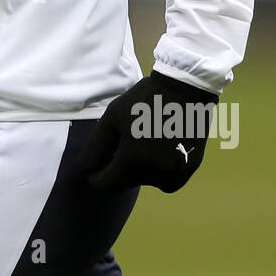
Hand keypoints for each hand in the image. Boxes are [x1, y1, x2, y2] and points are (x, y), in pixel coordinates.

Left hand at [77, 70, 217, 193]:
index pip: (104, 186)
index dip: (96, 175)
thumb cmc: (144, 100)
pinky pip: (166, 180)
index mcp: (133, 161)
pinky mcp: (190, 170)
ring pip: (146, 181)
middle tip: (127, 139)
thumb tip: (86, 169)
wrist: (186, 88)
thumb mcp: (112, 117)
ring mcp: (176, 173)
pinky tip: (162, 146)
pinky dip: (160, 169)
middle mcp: (156, 174)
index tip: (101, 160)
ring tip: (147, 139)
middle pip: (125, 183)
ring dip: (141, 168)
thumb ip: (97, 146)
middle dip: (120, 167)